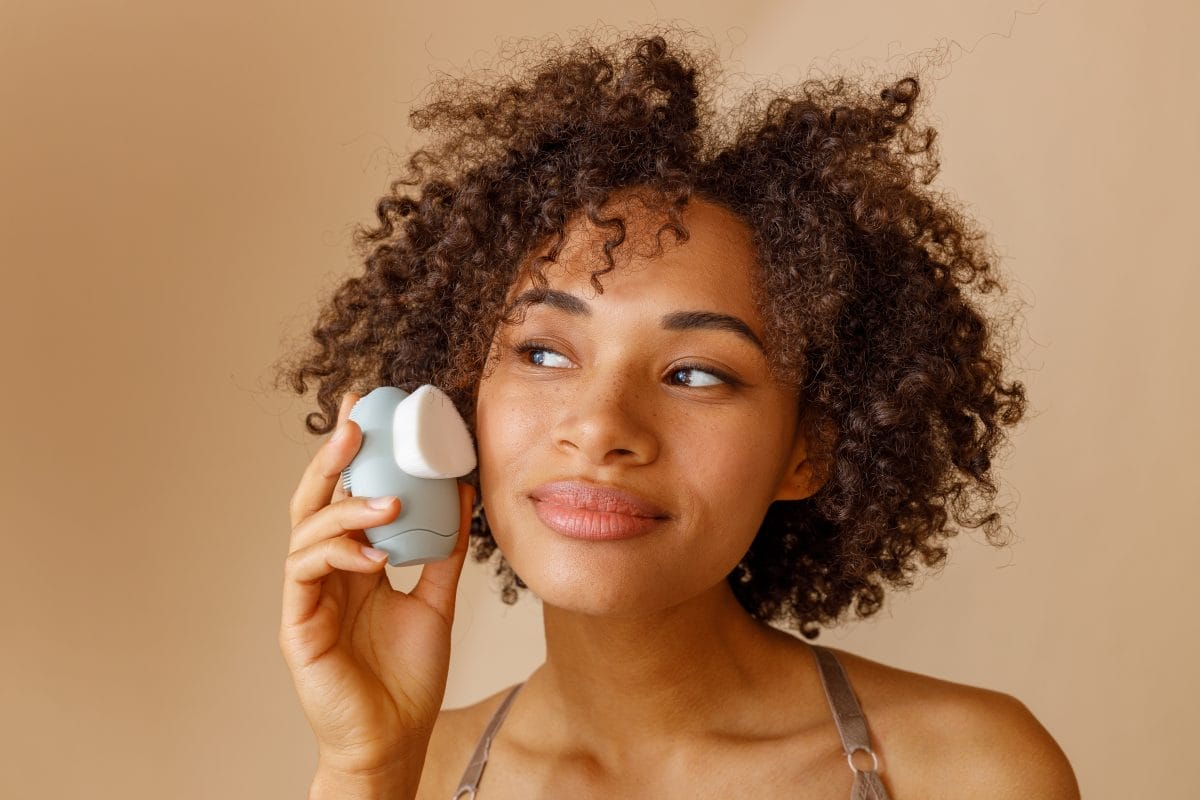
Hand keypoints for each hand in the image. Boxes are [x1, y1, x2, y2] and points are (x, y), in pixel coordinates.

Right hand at [278, 391, 474, 775]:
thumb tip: (463, 494)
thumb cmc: (408, 675)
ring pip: (307, 530)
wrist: (396, 737)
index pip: (348, 495)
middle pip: (317, 499)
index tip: (369, 408)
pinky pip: (306, 573)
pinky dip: (337, 552)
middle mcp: (326, 571)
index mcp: (355, 562)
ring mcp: (308, 596)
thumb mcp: (438, 600)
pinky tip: (372, 552)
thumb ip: (446, 550)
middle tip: (356, 419)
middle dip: (333, 456)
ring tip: (387, 499)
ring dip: (344, 506)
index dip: (354, 452)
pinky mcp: (297, 624)